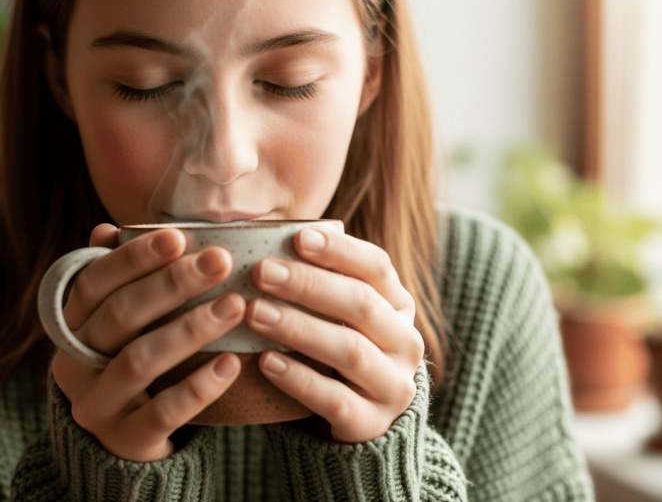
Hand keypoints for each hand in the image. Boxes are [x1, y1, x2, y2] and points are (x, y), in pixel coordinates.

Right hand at [51, 224, 245, 460]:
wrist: (122, 447)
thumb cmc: (132, 364)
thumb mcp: (121, 326)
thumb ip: (121, 281)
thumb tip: (106, 229)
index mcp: (71, 327)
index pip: (94, 282)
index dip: (133, 257)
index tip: (178, 237)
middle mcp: (73, 364)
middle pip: (119, 316)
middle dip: (172, 284)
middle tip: (220, 261)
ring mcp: (95, 406)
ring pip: (139, 361)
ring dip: (190, 329)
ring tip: (236, 306)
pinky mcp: (125, 441)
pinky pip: (163, 412)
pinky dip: (199, 387)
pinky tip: (232, 364)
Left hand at [244, 228, 424, 442]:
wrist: (357, 421)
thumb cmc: (335, 349)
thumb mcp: (338, 315)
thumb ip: (317, 282)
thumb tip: (263, 241)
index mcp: (398, 305)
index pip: (376, 267)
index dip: (339, 250)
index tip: (298, 236)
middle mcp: (405, 343)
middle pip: (361, 304)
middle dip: (309, 285)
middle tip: (262, 272)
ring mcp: (393, 386)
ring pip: (350, 350)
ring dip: (299, 328)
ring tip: (255, 313)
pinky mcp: (372, 424)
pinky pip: (335, 399)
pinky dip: (299, 379)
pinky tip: (266, 362)